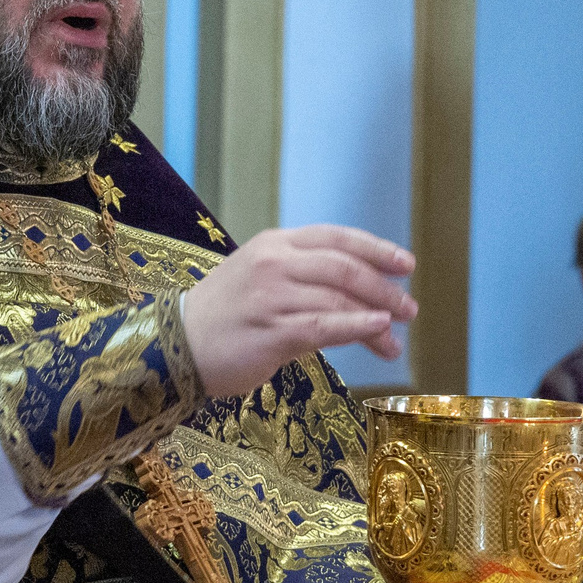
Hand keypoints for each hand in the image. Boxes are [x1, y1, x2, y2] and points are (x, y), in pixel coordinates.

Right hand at [181, 226, 416, 398]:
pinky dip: (356, 326)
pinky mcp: (270, 332)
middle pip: (345, 268)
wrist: (174, 345)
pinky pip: (324, 327)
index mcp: (274, 244)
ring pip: (339, 300)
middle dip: (384, 288)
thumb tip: (360, 294)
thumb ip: (303, 276)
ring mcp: (271, 297)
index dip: (377, 249)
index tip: (406, 265)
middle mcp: (274, 264)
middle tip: (409, 309)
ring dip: (376, 320)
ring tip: (395, 340)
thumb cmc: (224, 316)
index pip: (337, 237)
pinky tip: (377, 329)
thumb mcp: (260, 278)